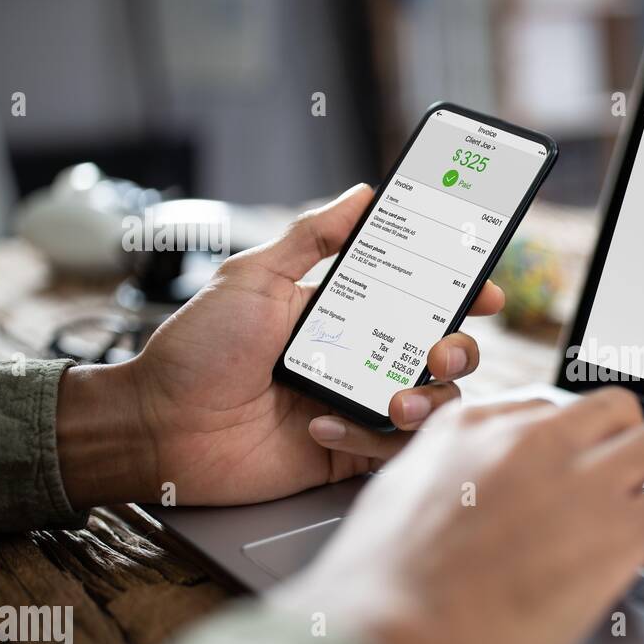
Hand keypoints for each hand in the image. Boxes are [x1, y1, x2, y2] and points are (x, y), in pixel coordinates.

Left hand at [57, 185, 504, 507]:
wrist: (159, 427)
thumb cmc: (195, 351)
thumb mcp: (252, 278)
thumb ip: (312, 236)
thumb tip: (362, 193)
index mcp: (343, 312)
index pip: (420, 298)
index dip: (460, 294)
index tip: (484, 291)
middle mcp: (358, 357)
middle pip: (442, 352)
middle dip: (458, 350)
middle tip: (440, 351)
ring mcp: (356, 404)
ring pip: (432, 403)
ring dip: (425, 400)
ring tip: (392, 402)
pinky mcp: (348, 450)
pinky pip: (393, 450)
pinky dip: (369, 439)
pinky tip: (322, 426)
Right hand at [271, 388, 643, 643]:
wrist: (386, 641)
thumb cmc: (377, 593)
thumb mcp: (395, 502)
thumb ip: (440, 478)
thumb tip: (468, 490)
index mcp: (473, 429)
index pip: (553, 410)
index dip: (577, 448)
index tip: (582, 472)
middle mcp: (532, 442)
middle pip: (620, 409)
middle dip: (633, 446)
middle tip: (633, 486)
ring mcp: (579, 482)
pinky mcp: (618, 534)